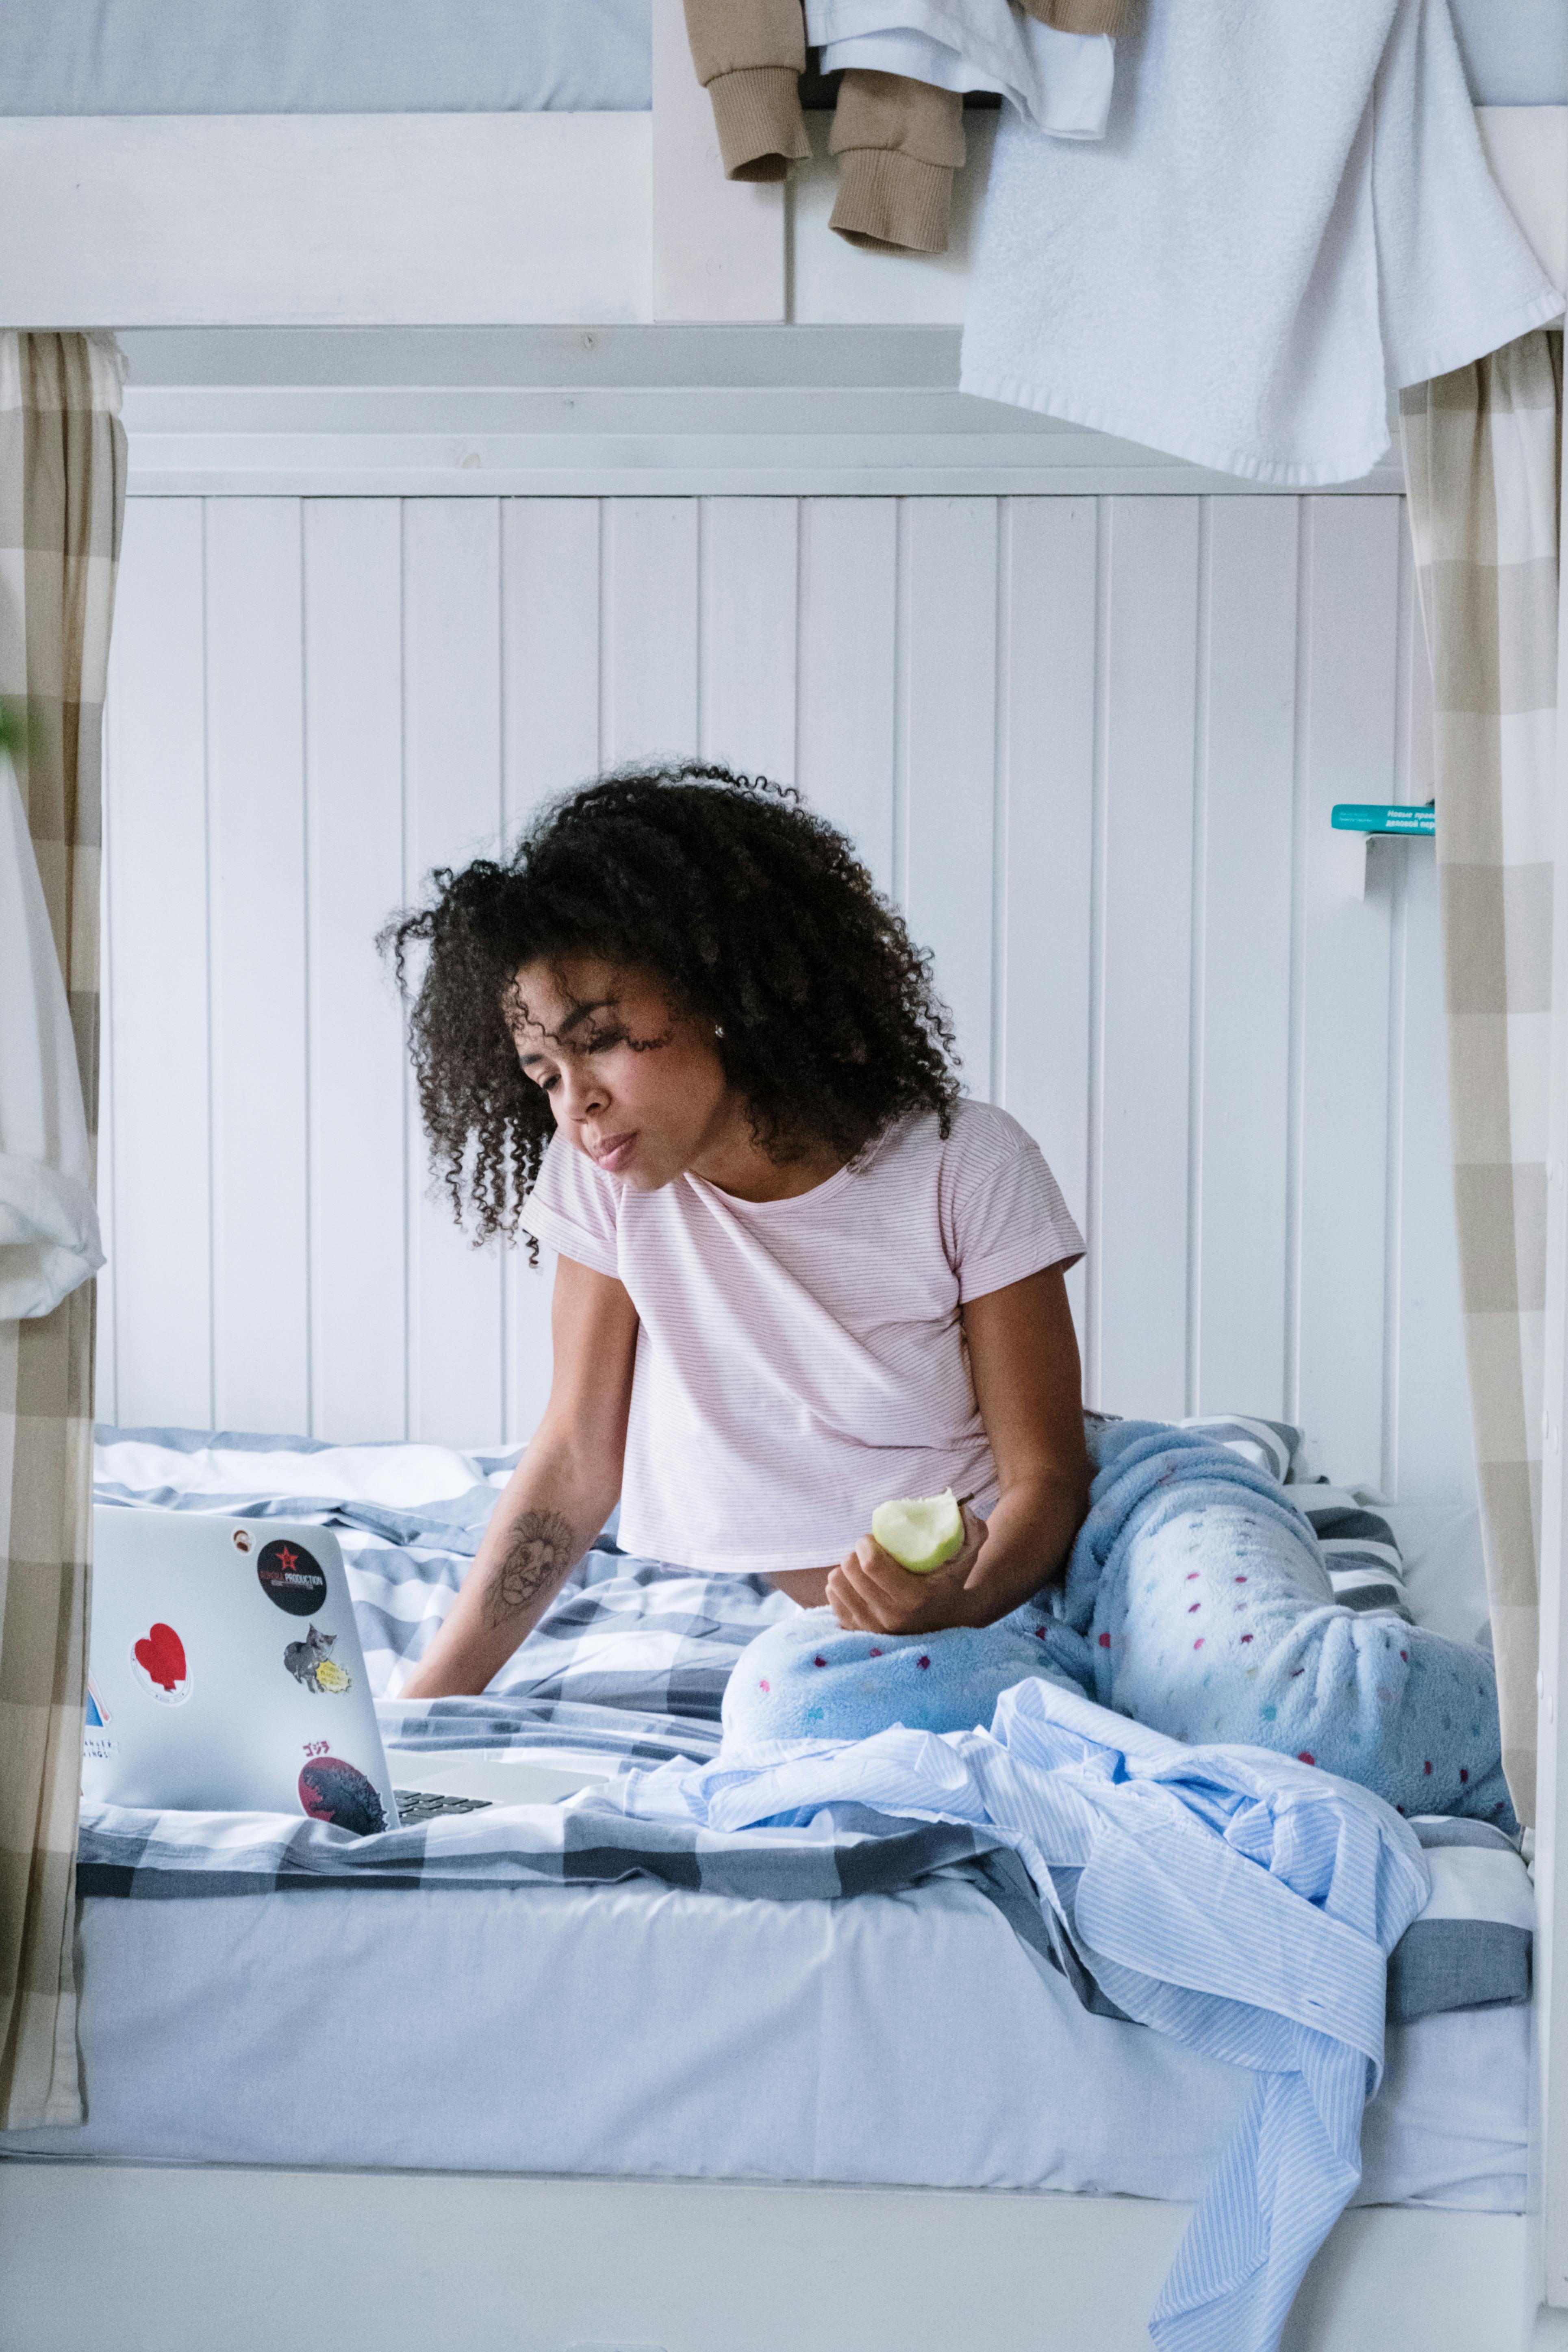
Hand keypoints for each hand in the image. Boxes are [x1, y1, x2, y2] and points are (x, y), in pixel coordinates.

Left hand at [826, 1503, 987, 1635]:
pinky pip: (832, 1598)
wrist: (945, 1619)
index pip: (871, 1564)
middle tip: (869, 1552)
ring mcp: (872, 1628)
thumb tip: (963, 1508)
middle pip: (850, 1570)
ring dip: (846, 1569)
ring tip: (863, 1568)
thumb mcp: (966, 1555)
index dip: (866, 1543)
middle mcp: (891, 1617)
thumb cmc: (950, 1580)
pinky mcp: (857, 1632)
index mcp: (914, 1598)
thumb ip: (973, 1531)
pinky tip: (856, 1583)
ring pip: (836, 1583)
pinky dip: (840, 1586)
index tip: (872, 1539)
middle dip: (855, 1554)